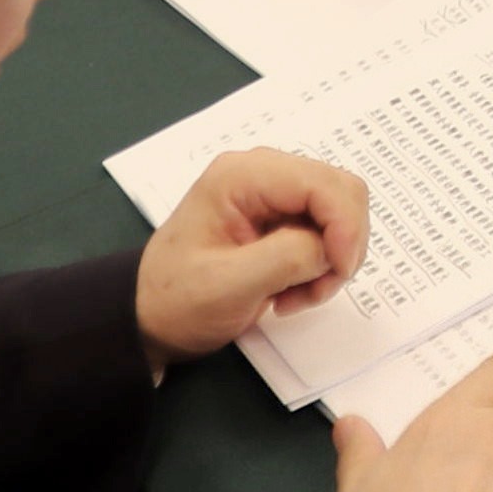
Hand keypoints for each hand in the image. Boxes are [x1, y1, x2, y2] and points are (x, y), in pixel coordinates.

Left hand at [136, 146, 364, 361]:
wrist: (147, 318)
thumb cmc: (179, 301)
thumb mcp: (229, 284)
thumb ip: (287, 258)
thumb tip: (331, 248)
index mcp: (243, 176)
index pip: (323, 182)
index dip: (345, 225)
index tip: (338, 273)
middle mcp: (263, 173)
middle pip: (339, 190)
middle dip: (341, 243)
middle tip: (318, 288)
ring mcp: (272, 194)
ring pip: (339, 211)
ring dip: (332, 258)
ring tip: (298, 295)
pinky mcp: (280, 217)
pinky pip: (325, 231)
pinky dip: (321, 264)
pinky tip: (292, 290)